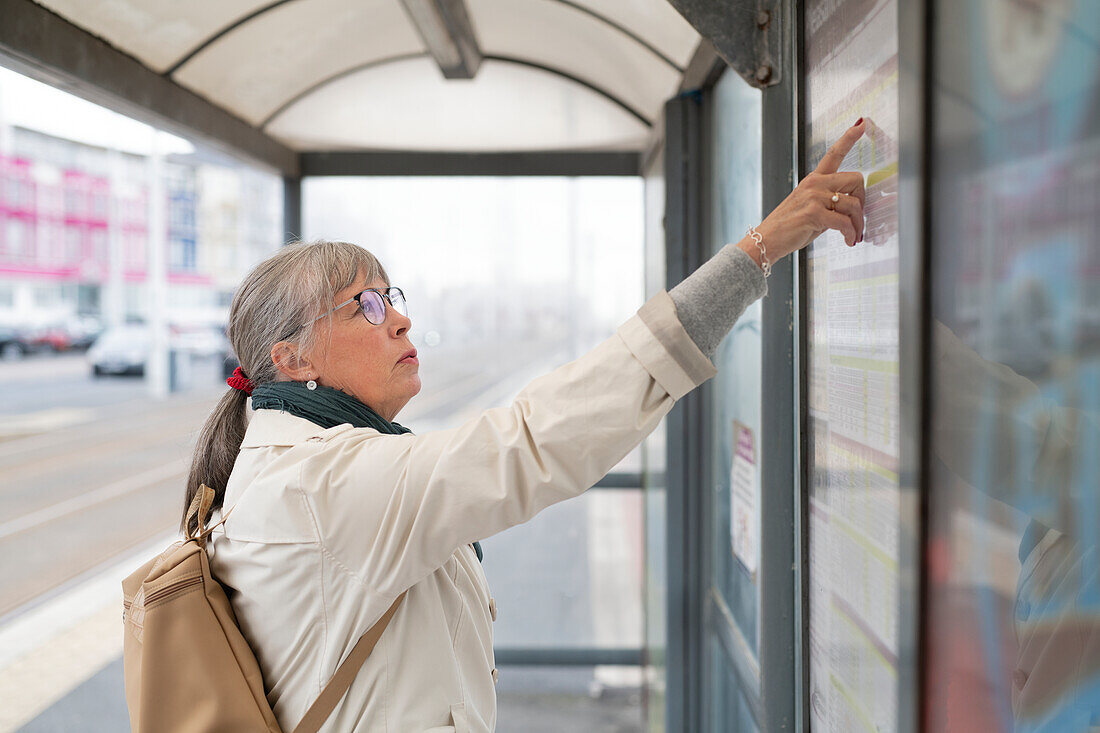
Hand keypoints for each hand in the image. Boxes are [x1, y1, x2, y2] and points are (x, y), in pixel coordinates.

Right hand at [741, 119, 866, 265]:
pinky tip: (848, 240)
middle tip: (858, 218)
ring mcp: (814, 197)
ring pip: (853, 204)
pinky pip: (844, 222)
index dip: (849, 138)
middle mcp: (815, 184)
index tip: (862, 123)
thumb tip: (852, 209)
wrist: (767, 240)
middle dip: (863, 201)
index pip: (834, 154)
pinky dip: (850, 234)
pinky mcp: (814, 213)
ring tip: (853, 235)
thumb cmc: (788, 226)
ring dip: (858, 223)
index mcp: (814, 180)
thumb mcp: (809, 208)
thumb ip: (829, 203)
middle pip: (856, 180)